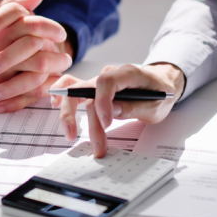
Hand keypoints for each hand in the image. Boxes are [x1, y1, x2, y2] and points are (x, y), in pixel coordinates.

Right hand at [53, 63, 184, 157]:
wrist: (161, 84)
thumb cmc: (160, 93)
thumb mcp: (156, 105)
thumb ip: (134, 106)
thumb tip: (112, 112)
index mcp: (128, 73)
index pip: (107, 82)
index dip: (103, 102)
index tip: (107, 124)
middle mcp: (109, 74)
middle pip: (88, 91)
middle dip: (86, 119)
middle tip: (92, 143)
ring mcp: (99, 81)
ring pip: (77, 93)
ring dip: (70, 114)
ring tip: (71, 134)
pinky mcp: (94, 89)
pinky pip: (73, 86)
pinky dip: (62, 94)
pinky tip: (55, 105)